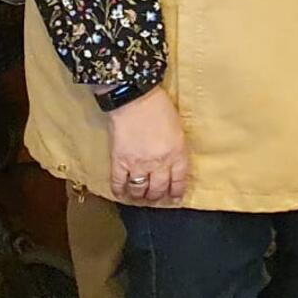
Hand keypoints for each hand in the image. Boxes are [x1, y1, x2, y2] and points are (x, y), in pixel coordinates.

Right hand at [107, 86, 187, 202]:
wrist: (135, 99)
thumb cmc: (159, 107)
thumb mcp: (178, 127)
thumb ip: (177, 146)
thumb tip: (174, 158)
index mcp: (177, 154)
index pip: (179, 180)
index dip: (176, 191)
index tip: (175, 197)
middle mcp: (159, 163)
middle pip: (158, 188)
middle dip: (157, 195)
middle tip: (155, 197)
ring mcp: (138, 164)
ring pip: (139, 189)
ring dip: (140, 195)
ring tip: (139, 196)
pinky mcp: (120, 162)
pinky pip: (118, 183)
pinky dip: (119, 191)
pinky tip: (121, 194)